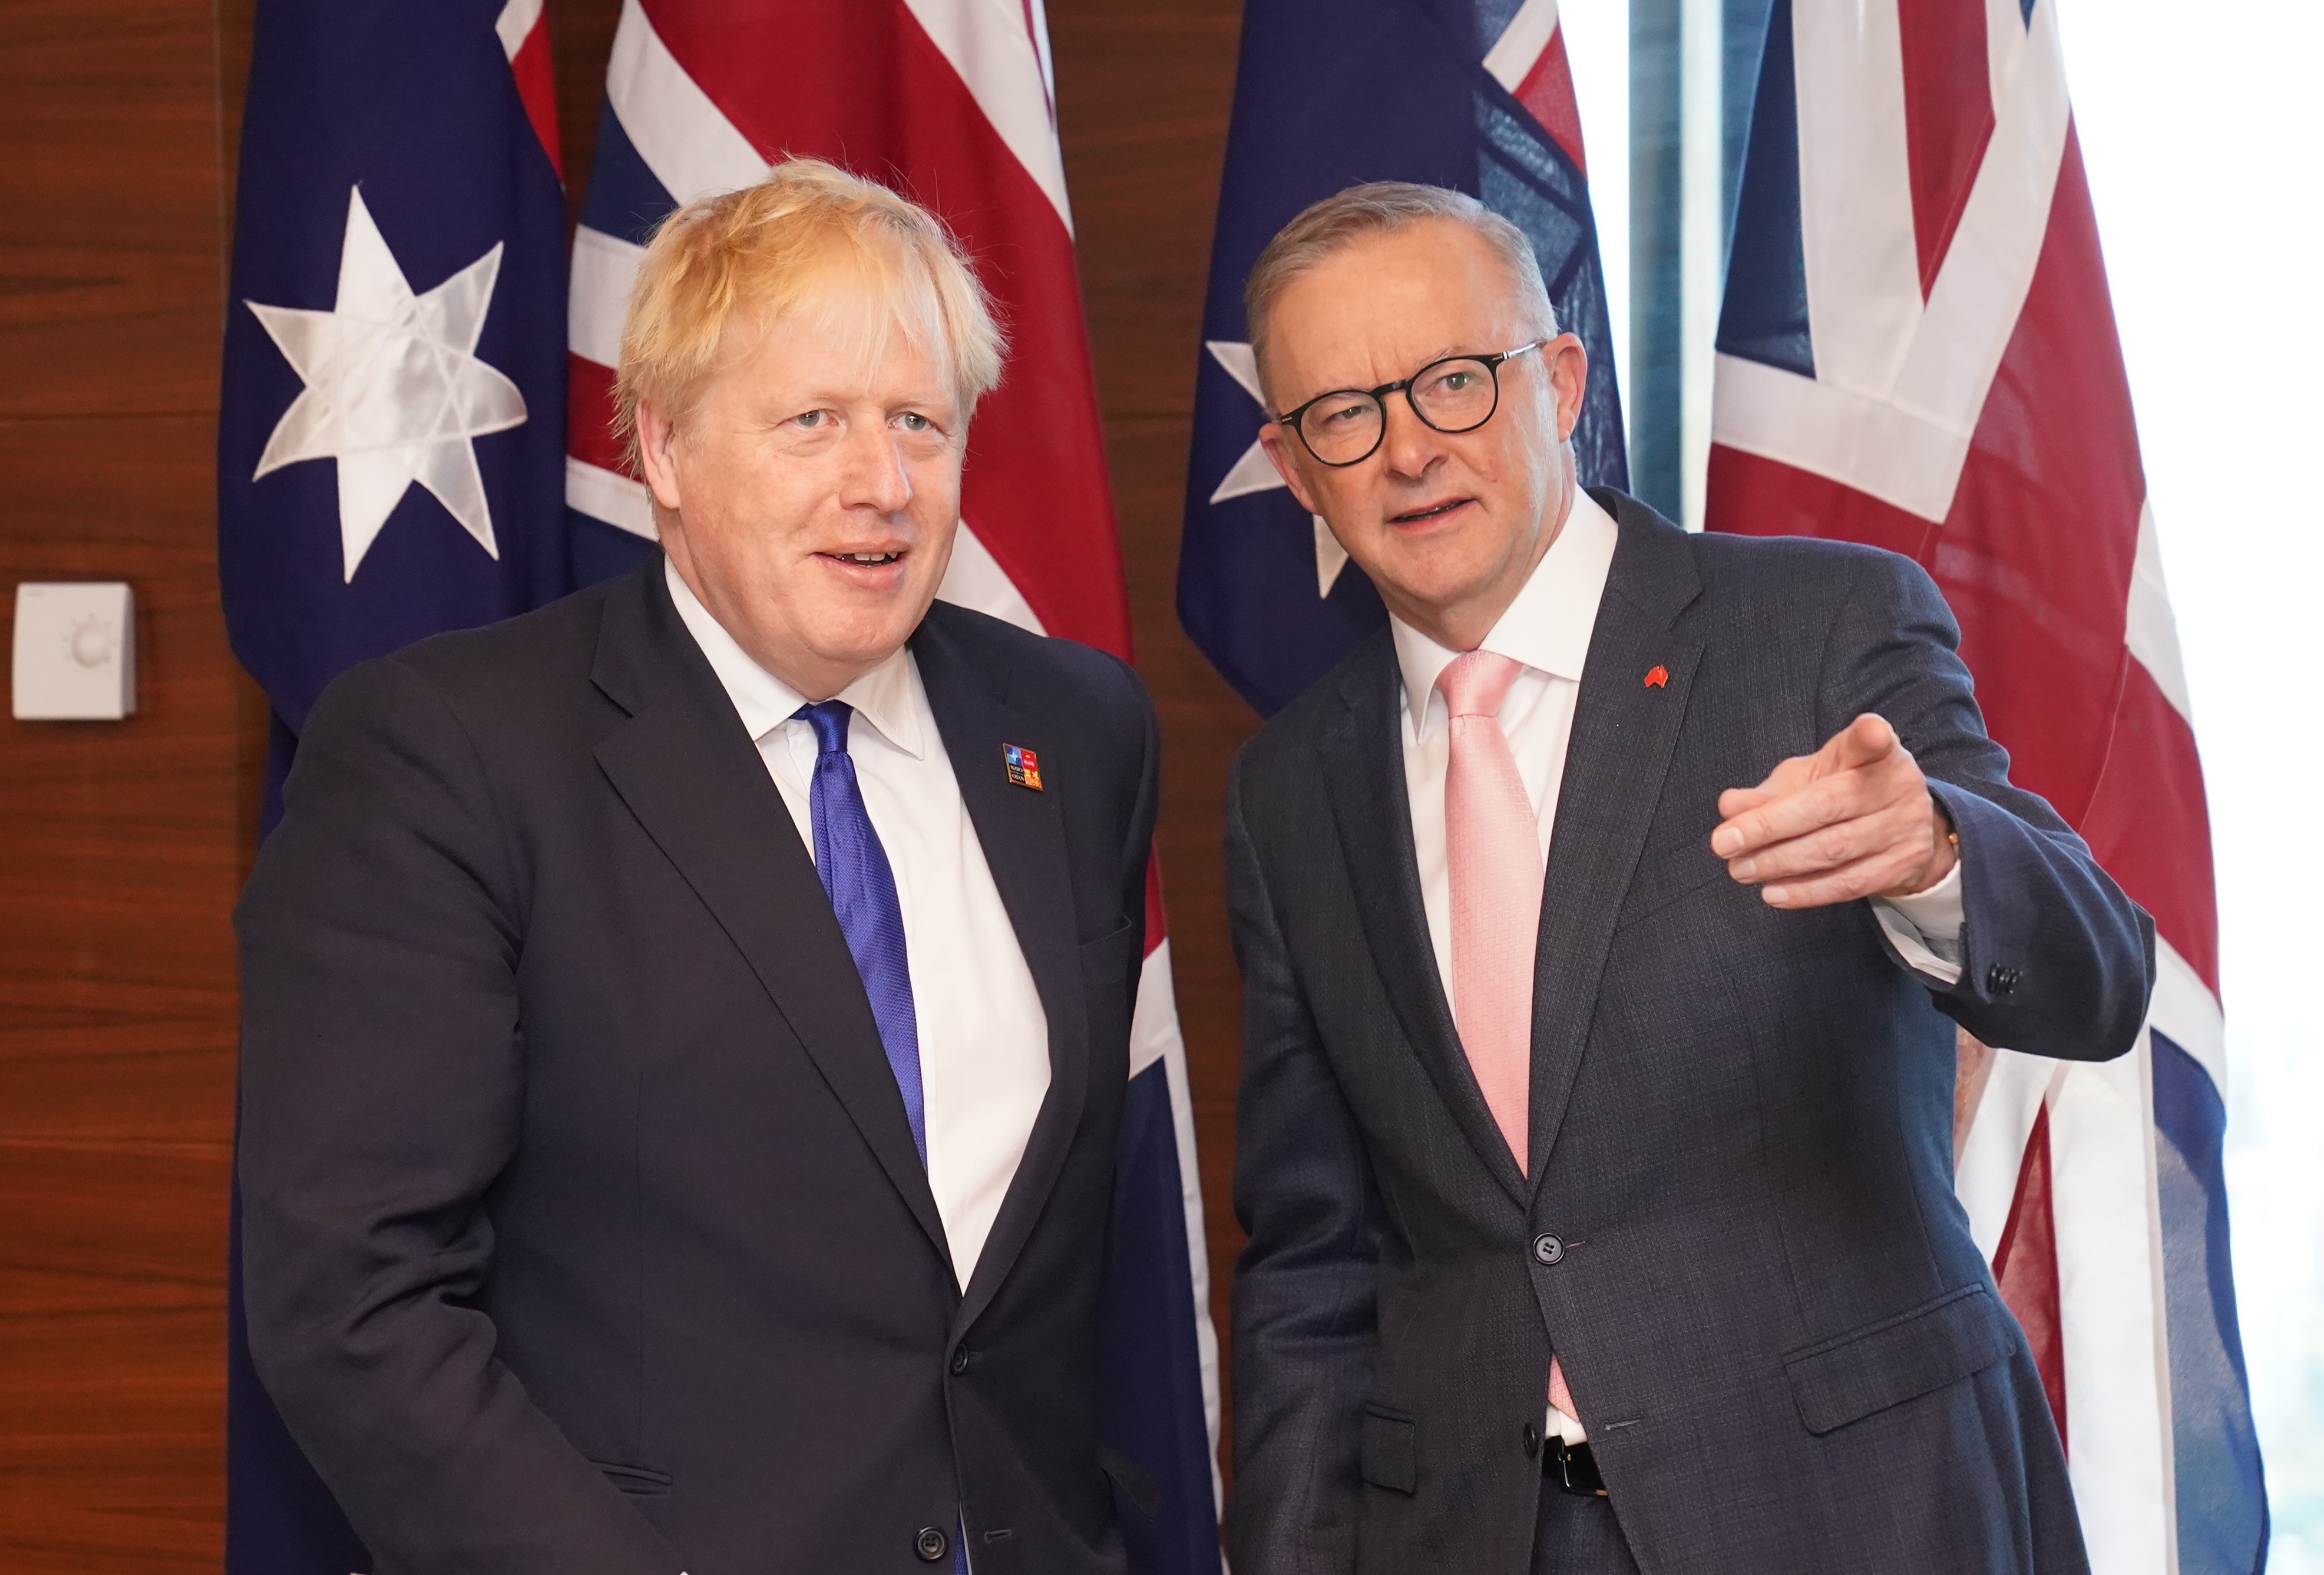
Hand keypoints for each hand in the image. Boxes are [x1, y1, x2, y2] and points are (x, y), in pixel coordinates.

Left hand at [1711, 714, 1955, 908]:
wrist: (1898, 826)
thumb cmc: (1840, 792)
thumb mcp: (1807, 780)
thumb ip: (1769, 792)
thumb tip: (1729, 806)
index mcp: (1874, 752)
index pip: (1871, 740)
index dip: (1871, 735)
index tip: (1873, 731)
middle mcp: (1898, 785)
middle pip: (1828, 806)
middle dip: (1768, 827)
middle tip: (1724, 843)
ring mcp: (1906, 826)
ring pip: (1834, 850)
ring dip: (1778, 863)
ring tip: (1740, 869)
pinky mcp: (1905, 864)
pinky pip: (1848, 884)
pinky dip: (1806, 891)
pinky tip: (1773, 893)